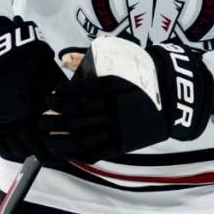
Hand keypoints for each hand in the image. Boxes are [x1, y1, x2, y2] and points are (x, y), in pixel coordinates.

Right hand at [0, 16, 65, 162]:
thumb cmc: (29, 63)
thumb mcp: (50, 79)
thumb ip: (61, 100)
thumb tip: (74, 115)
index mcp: (38, 110)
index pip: (50, 142)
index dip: (59, 153)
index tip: (66, 157)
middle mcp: (20, 121)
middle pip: (35, 151)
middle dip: (47, 158)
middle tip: (55, 161)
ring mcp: (3, 124)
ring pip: (18, 151)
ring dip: (29, 157)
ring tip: (37, 158)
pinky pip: (1, 147)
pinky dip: (11, 153)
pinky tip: (20, 153)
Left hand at [40, 37, 213, 163]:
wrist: (173, 98)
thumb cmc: (143, 75)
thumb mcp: (119, 60)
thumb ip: (90, 60)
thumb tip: (64, 59)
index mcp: (112, 87)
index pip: (78, 94)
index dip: (60, 97)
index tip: (49, 97)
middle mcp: (113, 109)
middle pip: (77, 117)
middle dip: (55, 119)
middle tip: (40, 119)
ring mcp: (119, 128)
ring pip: (84, 137)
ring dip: (62, 140)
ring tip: (47, 139)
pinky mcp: (124, 143)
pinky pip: (98, 151)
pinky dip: (80, 153)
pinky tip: (67, 152)